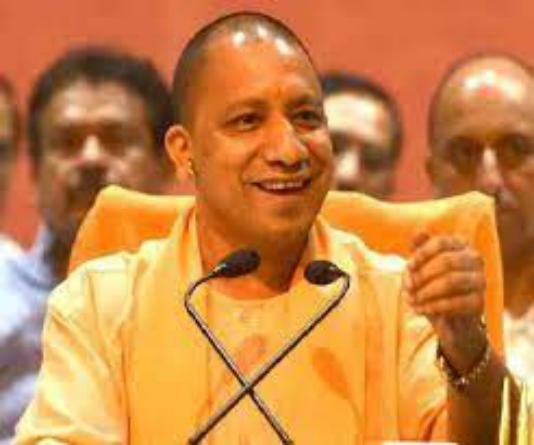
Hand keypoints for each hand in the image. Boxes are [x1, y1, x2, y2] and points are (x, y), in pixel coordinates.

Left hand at [405, 232, 487, 371]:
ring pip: (451, 281)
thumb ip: (419, 248)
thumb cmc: (431, 283)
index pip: (441, 242)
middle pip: (446, 261)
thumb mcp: (421, 265)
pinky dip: (434, 306)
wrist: (448, 316)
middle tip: (408, 286)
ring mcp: (480, 280)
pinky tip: (422, 309)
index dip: (422, 254)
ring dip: (427, 291)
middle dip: (422, 275)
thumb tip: (419, 231)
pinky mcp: (479, 302)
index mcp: (460, 244)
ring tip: (413, 299)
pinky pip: (456, 302)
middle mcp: (475, 259)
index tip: (408, 267)